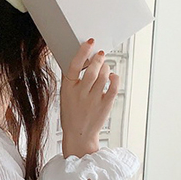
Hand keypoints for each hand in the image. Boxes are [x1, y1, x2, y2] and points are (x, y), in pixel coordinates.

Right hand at [60, 38, 118, 157]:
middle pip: (92, 70)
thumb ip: (72, 80)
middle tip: (100, 55)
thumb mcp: (65, 96)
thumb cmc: (72, 115)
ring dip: (106, 68)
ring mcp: (93, 100)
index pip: (74, 66)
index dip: (83, 52)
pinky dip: (115, 78)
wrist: (78, 136)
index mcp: (67, 90)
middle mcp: (80, 94)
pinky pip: (114, 86)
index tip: (89, 43)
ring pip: (104, 76)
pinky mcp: (105, 105)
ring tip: (104, 68)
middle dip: (98, 59)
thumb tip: (82, 59)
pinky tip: (112, 77)